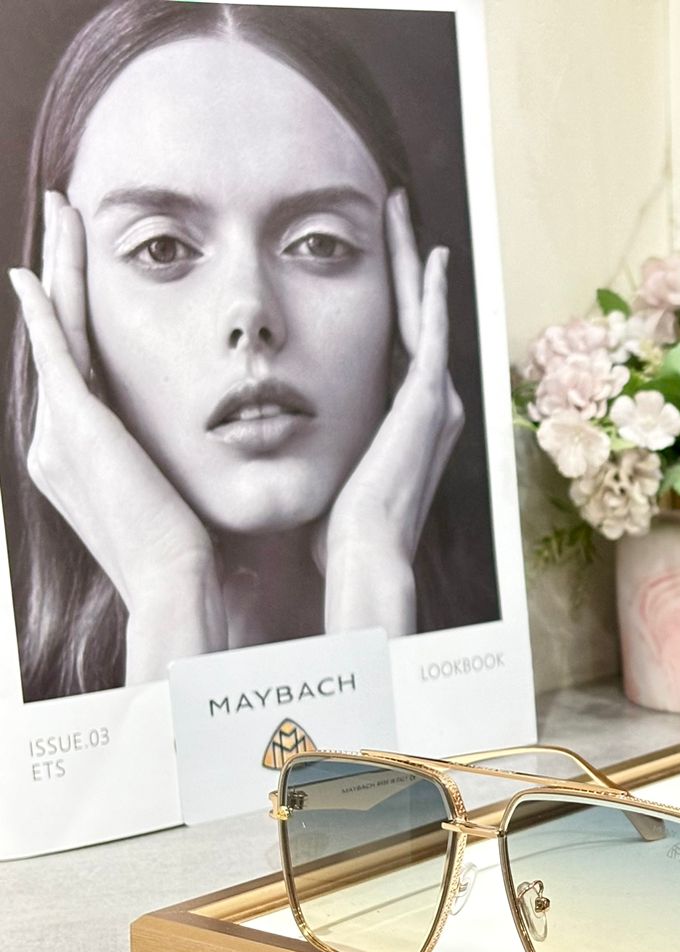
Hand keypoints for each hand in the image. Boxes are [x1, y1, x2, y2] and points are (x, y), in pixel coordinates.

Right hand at [9, 192, 223, 683]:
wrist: (174, 587)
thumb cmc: (193, 558)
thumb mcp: (180, 497)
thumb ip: (182, 465)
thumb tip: (225, 449)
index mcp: (82, 455)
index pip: (81, 363)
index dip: (82, 312)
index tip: (90, 269)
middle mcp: (56, 440)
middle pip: (60, 333)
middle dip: (62, 270)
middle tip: (63, 215)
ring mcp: (58, 433)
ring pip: (57, 329)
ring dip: (59, 268)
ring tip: (60, 215)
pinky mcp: (75, 427)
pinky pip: (57, 355)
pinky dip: (45, 313)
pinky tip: (34, 274)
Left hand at [320, 189, 463, 636]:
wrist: (361, 556)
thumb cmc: (335, 532)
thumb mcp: (325, 472)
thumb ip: (318, 443)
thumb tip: (272, 434)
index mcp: (409, 423)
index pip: (397, 342)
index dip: (387, 296)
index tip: (367, 256)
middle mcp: (434, 406)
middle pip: (416, 316)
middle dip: (405, 263)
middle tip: (395, 212)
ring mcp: (437, 401)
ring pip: (424, 311)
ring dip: (414, 261)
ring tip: (403, 214)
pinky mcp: (432, 399)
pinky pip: (433, 330)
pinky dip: (433, 290)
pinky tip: (429, 252)